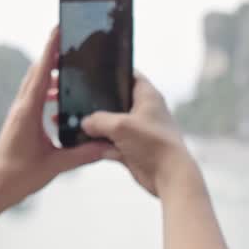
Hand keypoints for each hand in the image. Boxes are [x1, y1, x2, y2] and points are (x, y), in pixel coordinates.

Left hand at [0, 28, 112, 201]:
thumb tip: (107, 145)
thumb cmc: (21, 176)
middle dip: (52, 56)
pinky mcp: (18, 121)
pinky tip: (58, 100)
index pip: (41, 73)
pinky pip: (32, 97)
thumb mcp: (56, 164)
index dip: (50, 49)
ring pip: (33, 84)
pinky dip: (45, 91)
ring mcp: (18, 113)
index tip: (58, 29)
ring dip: (49, 75)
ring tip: (69, 73)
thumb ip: (83, 154)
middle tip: (70, 43)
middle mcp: (21, 107)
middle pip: (36, 72)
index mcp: (29, 111)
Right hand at [81, 73, 199, 196]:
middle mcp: (144, 112)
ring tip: (80, 127)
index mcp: (148, 96)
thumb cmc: (156, 145)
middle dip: (99, 106)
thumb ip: (99, 120)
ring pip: (112, 126)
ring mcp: (138, 132)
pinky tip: (87, 147)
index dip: (115, 72)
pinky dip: (101, 147)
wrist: (168, 176)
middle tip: (81, 105)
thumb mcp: (120, 126)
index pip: (131, 76)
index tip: (97, 73)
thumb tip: (85, 122)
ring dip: (98, 129)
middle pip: (116, 102)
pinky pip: (111, 145)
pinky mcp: (133, 149)